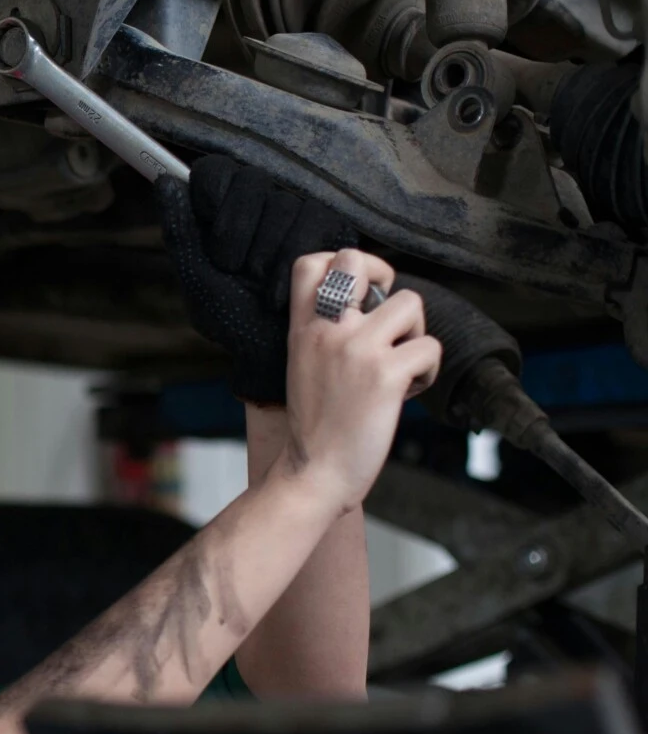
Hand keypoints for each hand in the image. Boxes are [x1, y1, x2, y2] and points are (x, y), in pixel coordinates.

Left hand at [156, 157, 359, 404]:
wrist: (271, 351)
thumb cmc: (232, 317)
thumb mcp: (197, 277)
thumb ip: (180, 229)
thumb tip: (166, 181)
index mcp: (224, 211)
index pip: (216, 172)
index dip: (212, 201)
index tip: (210, 240)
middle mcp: (261, 204)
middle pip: (250, 182)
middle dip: (237, 234)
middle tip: (235, 270)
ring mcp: (297, 211)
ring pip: (282, 204)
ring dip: (263, 254)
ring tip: (258, 284)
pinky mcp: (330, 227)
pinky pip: (312, 221)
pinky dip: (289, 263)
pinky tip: (279, 291)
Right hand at [281, 250, 441, 513]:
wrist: (314, 472)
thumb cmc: (315, 425)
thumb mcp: (303, 365)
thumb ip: (325, 332)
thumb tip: (368, 306)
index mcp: (302, 329)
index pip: (312, 263)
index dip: (345, 262)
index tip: (361, 289)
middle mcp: (328, 330)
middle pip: (357, 260)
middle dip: (385, 279)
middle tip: (389, 317)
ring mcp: (357, 349)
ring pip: (411, 303)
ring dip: (415, 334)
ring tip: (400, 365)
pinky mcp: (387, 375)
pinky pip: (430, 347)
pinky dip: (428, 372)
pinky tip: (407, 393)